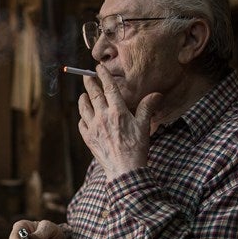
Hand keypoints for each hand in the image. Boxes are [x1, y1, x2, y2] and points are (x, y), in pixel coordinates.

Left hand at [77, 66, 161, 180]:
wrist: (125, 170)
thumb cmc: (137, 148)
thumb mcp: (144, 127)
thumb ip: (147, 108)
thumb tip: (156, 94)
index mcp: (117, 112)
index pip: (109, 88)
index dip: (103, 76)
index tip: (98, 68)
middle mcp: (103, 117)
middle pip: (93, 95)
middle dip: (89, 83)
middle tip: (86, 76)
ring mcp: (93, 128)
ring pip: (84, 108)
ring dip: (83, 99)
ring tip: (83, 95)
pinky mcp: (88, 139)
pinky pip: (81, 124)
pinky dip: (82, 118)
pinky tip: (84, 117)